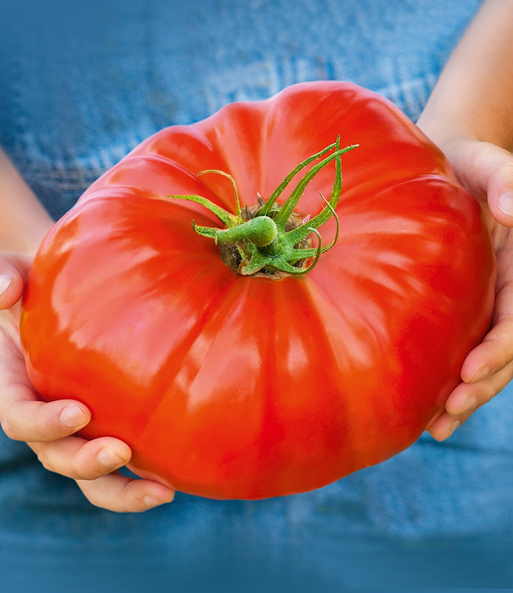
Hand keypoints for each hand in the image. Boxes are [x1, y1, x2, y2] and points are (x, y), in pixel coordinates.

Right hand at [0, 253, 174, 510]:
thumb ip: (4, 279)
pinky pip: (124, 461)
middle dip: (85, 462)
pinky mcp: (110, 427)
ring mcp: (78, 428)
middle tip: (120, 452)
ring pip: (92, 476)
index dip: (43, 422)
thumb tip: (5, 291)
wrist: (64, 299)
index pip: (20, 417)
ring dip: (123, 488)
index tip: (78, 411)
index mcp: (16, 388)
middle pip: (57, 457)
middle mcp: (45, 417)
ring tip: (162, 491)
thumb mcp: (15, 275)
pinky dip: (145, 475)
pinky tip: (179, 476)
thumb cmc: (38, 286)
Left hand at [416, 130, 512, 439]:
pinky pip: (459, 348)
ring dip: (464, 396)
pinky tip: (425, 408)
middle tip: (445, 417)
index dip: (500, 347)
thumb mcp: (487, 164)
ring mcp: (485, 304)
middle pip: (503, 350)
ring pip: (483, 359)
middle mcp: (507, 292)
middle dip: (479, 385)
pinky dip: (446, 379)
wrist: (447, 167)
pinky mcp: (460, 309)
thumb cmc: (466, 163)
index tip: (470, 370)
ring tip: (436, 428)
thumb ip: (506, 180)